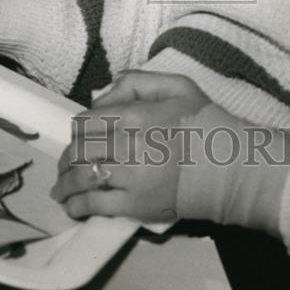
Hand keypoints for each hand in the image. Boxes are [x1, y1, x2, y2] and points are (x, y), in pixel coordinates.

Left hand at [51, 71, 209, 223]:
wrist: (229, 165)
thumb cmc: (204, 122)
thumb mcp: (177, 86)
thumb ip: (138, 82)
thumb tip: (104, 93)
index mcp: (135, 114)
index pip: (86, 122)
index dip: (77, 130)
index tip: (78, 137)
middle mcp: (127, 144)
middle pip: (79, 151)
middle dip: (66, 159)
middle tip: (64, 165)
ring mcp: (129, 177)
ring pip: (82, 179)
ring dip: (65, 184)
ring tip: (60, 189)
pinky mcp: (134, 205)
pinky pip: (95, 206)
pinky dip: (77, 207)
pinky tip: (71, 207)